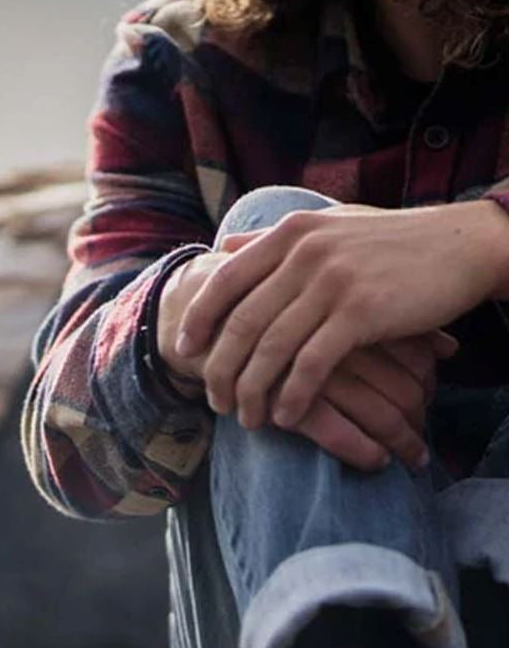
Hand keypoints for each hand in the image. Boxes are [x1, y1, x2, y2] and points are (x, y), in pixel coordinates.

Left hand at [174, 201, 508, 428]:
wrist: (463, 245)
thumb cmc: (390, 244)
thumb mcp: (327, 228)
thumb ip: (273, 240)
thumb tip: (223, 246)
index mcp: (290, 233)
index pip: (223, 280)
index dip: (198, 320)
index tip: (184, 352)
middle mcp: (304, 254)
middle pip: (240, 323)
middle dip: (219, 370)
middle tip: (214, 401)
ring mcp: (332, 282)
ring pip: (270, 349)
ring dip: (252, 393)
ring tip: (246, 419)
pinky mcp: (361, 312)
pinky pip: (311, 365)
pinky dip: (292, 396)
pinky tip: (284, 417)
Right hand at [287, 336, 441, 471]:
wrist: (206, 369)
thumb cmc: (288, 355)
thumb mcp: (338, 331)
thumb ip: (396, 332)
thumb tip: (450, 348)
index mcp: (354, 324)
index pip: (416, 356)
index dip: (429, 386)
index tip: (425, 404)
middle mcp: (339, 348)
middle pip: (404, 390)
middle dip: (418, 421)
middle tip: (420, 441)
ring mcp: (315, 380)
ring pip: (382, 417)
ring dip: (404, 445)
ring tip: (411, 460)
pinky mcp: (290, 411)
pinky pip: (342, 436)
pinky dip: (365, 452)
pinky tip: (377, 461)